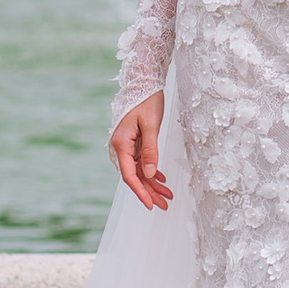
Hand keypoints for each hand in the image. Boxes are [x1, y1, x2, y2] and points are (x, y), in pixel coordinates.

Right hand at [108, 89, 170, 210]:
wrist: (143, 82)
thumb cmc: (146, 101)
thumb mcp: (150, 126)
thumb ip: (150, 150)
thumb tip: (150, 174)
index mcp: (121, 144)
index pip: (129, 175)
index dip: (140, 191)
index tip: (150, 204)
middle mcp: (121, 147)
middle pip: (135, 176)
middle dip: (150, 192)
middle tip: (164, 205)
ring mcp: (127, 146)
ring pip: (139, 171)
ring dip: (152, 183)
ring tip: (167, 195)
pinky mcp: (133, 142)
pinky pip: (141, 162)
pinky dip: (152, 171)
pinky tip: (161, 179)